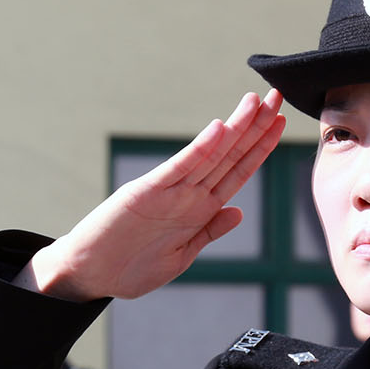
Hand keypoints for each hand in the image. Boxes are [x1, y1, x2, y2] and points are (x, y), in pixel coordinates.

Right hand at [23, 89, 285, 301]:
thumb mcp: (180, 256)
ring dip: (236, 128)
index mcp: (199, 209)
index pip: (238, 170)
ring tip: (256, 101)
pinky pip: (180, 169)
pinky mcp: (146, 193)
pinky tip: (219, 129)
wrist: (88, 274)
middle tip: (277, 94)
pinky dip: (200, 149)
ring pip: (211, 155)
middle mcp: (188, 195)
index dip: (261, 146)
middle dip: (256, 125)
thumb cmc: (130, 267)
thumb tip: (237, 212)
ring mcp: (169, 192)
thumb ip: (208, 232)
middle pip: (230, 155)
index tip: (280, 122)